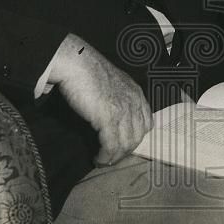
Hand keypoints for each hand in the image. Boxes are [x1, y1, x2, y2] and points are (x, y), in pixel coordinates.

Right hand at [48, 34, 152, 165]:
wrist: (77, 63)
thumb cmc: (89, 71)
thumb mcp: (113, 83)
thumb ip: (119, 97)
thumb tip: (111, 114)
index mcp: (136, 93)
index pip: (147, 123)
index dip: (136, 137)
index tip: (124, 145)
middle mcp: (133, 103)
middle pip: (138, 136)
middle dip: (126, 151)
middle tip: (112, 157)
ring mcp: (122, 111)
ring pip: (126, 144)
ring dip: (115, 156)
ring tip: (104, 160)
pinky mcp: (108, 119)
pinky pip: (111, 145)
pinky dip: (105, 156)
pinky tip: (98, 159)